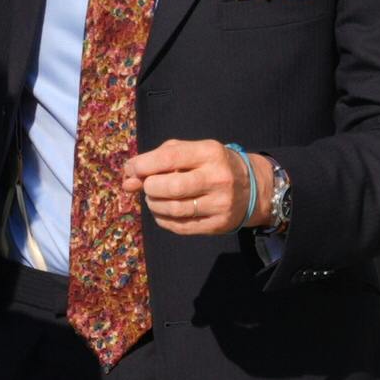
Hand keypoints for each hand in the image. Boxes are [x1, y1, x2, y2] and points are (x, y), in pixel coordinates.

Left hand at [126, 139, 270, 237]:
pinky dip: (163, 219)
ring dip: (154, 204)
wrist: (251, 187)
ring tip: (155, 198)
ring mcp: (219, 204)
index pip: (170, 158)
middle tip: (149, 186)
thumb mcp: (191, 152)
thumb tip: (127, 179)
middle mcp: (217, 178)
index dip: (144, 165)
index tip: (133, 169)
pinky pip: (179, 226)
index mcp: (210, 153)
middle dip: (149, 187)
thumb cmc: (210, 165)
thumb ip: (158, 159)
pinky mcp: (217, 224)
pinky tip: (164, 212)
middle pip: (171, 187)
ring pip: (173, 209)